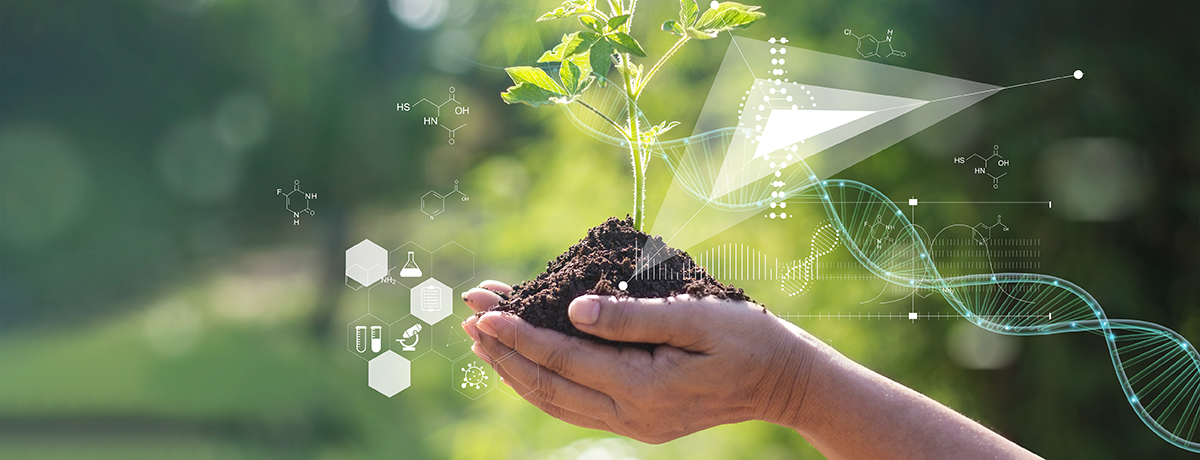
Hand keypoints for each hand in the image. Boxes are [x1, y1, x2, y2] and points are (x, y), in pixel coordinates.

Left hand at [460, 280, 814, 443]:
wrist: (783, 382)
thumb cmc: (745, 338)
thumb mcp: (695, 316)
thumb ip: (633, 316)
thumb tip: (573, 311)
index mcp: (643, 387)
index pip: (561, 358)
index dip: (517, 333)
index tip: (483, 308)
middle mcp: (630, 414)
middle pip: (547, 384)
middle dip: (502, 350)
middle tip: (468, 313)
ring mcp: (632, 423)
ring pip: (555, 400)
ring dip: (514, 369)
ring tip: (483, 338)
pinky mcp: (637, 421)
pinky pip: (574, 406)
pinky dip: (542, 383)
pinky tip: (525, 363)